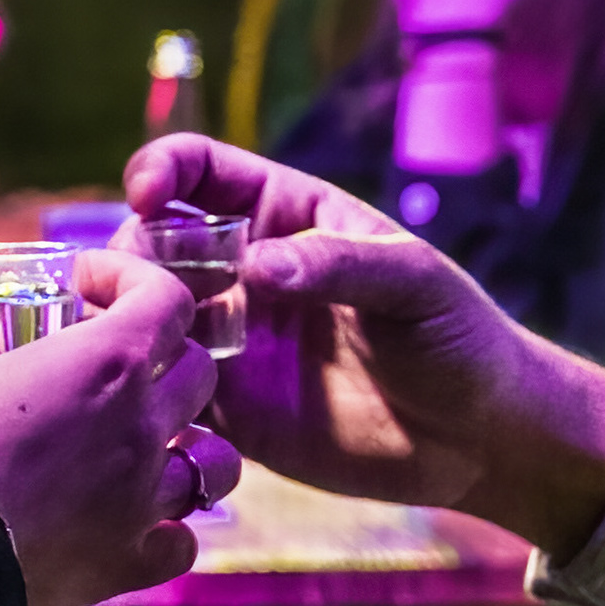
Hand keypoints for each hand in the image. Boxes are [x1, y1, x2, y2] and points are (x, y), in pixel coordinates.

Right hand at [0, 260, 224, 605]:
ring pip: (215, 462)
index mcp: (107, 364)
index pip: (167, 298)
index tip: (86, 288)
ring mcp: (145, 498)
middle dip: (162, 357)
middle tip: (109, 365)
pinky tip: (134, 527)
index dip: (132, 280)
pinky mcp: (130, 560)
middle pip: (199, 372)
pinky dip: (166, 532)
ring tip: (150, 448)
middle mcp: (143, 426)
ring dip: (189, 445)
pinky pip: (181, 542)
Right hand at [121, 138, 604, 556]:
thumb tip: (255, 266)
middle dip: (131, 256)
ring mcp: (230, 339)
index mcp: (283, 216)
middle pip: (152, 242)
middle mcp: (243, 272)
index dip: (160, 170)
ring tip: (143, 350)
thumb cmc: (456, 336)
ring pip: (144, 316)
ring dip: (126, 326)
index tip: (145, 195)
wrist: (477, 436)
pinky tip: (157, 406)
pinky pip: (165, 394)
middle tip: (138, 292)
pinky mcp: (228, 409)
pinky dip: (146, 395)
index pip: (199, 171)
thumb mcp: (414, 282)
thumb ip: (337, 264)